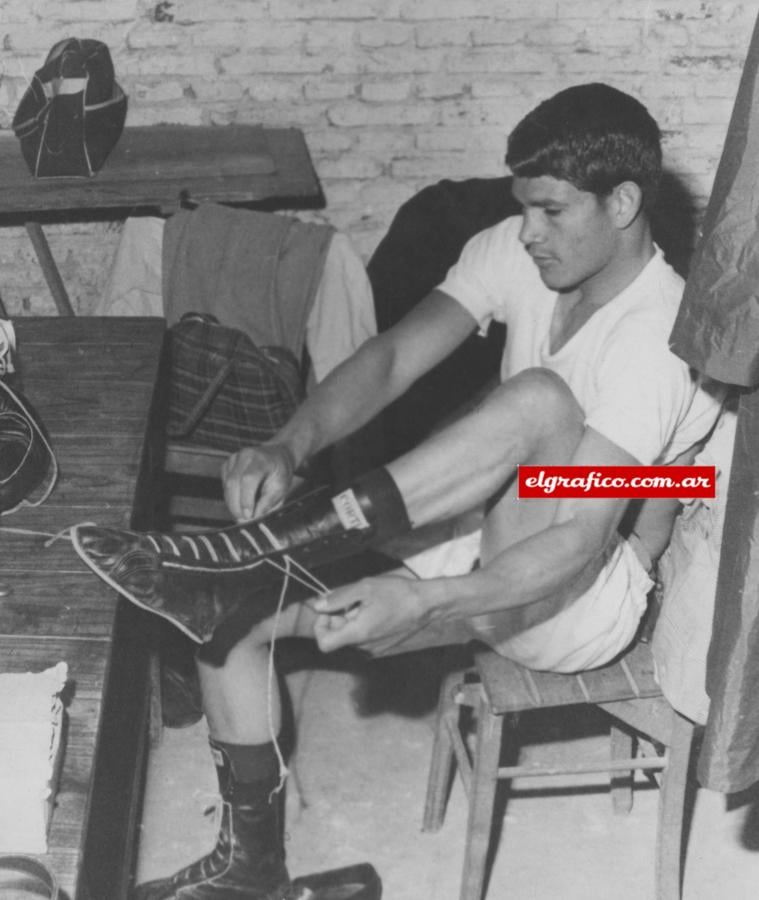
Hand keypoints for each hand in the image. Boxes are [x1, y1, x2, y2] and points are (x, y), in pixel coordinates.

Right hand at [221, 443, 294, 520]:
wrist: (278, 456)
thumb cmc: (280, 473)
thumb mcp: (280, 489)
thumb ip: (267, 503)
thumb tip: (253, 519)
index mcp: (262, 459)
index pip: (248, 479)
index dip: (245, 499)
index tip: (248, 516)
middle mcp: (246, 456)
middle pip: (233, 482)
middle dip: (235, 505)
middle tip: (242, 521)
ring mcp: (234, 458)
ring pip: (227, 485)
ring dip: (232, 503)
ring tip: (243, 513)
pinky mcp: (227, 464)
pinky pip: (224, 484)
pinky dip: (230, 497)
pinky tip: (240, 501)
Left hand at [312, 574, 426, 654]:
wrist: (428, 604)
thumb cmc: (398, 593)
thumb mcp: (365, 587)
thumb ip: (338, 598)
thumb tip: (318, 605)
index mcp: (358, 634)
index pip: (324, 644)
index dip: (320, 626)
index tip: (329, 611)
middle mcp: (365, 647)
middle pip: (338, 637)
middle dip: (338, 618)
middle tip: (351, 600)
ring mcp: (375, 649)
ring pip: (351, 636)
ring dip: (352, 620)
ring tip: (367, 603)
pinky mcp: (384, 646)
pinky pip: (364, 638)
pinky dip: (364, 624)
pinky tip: (376, 610)